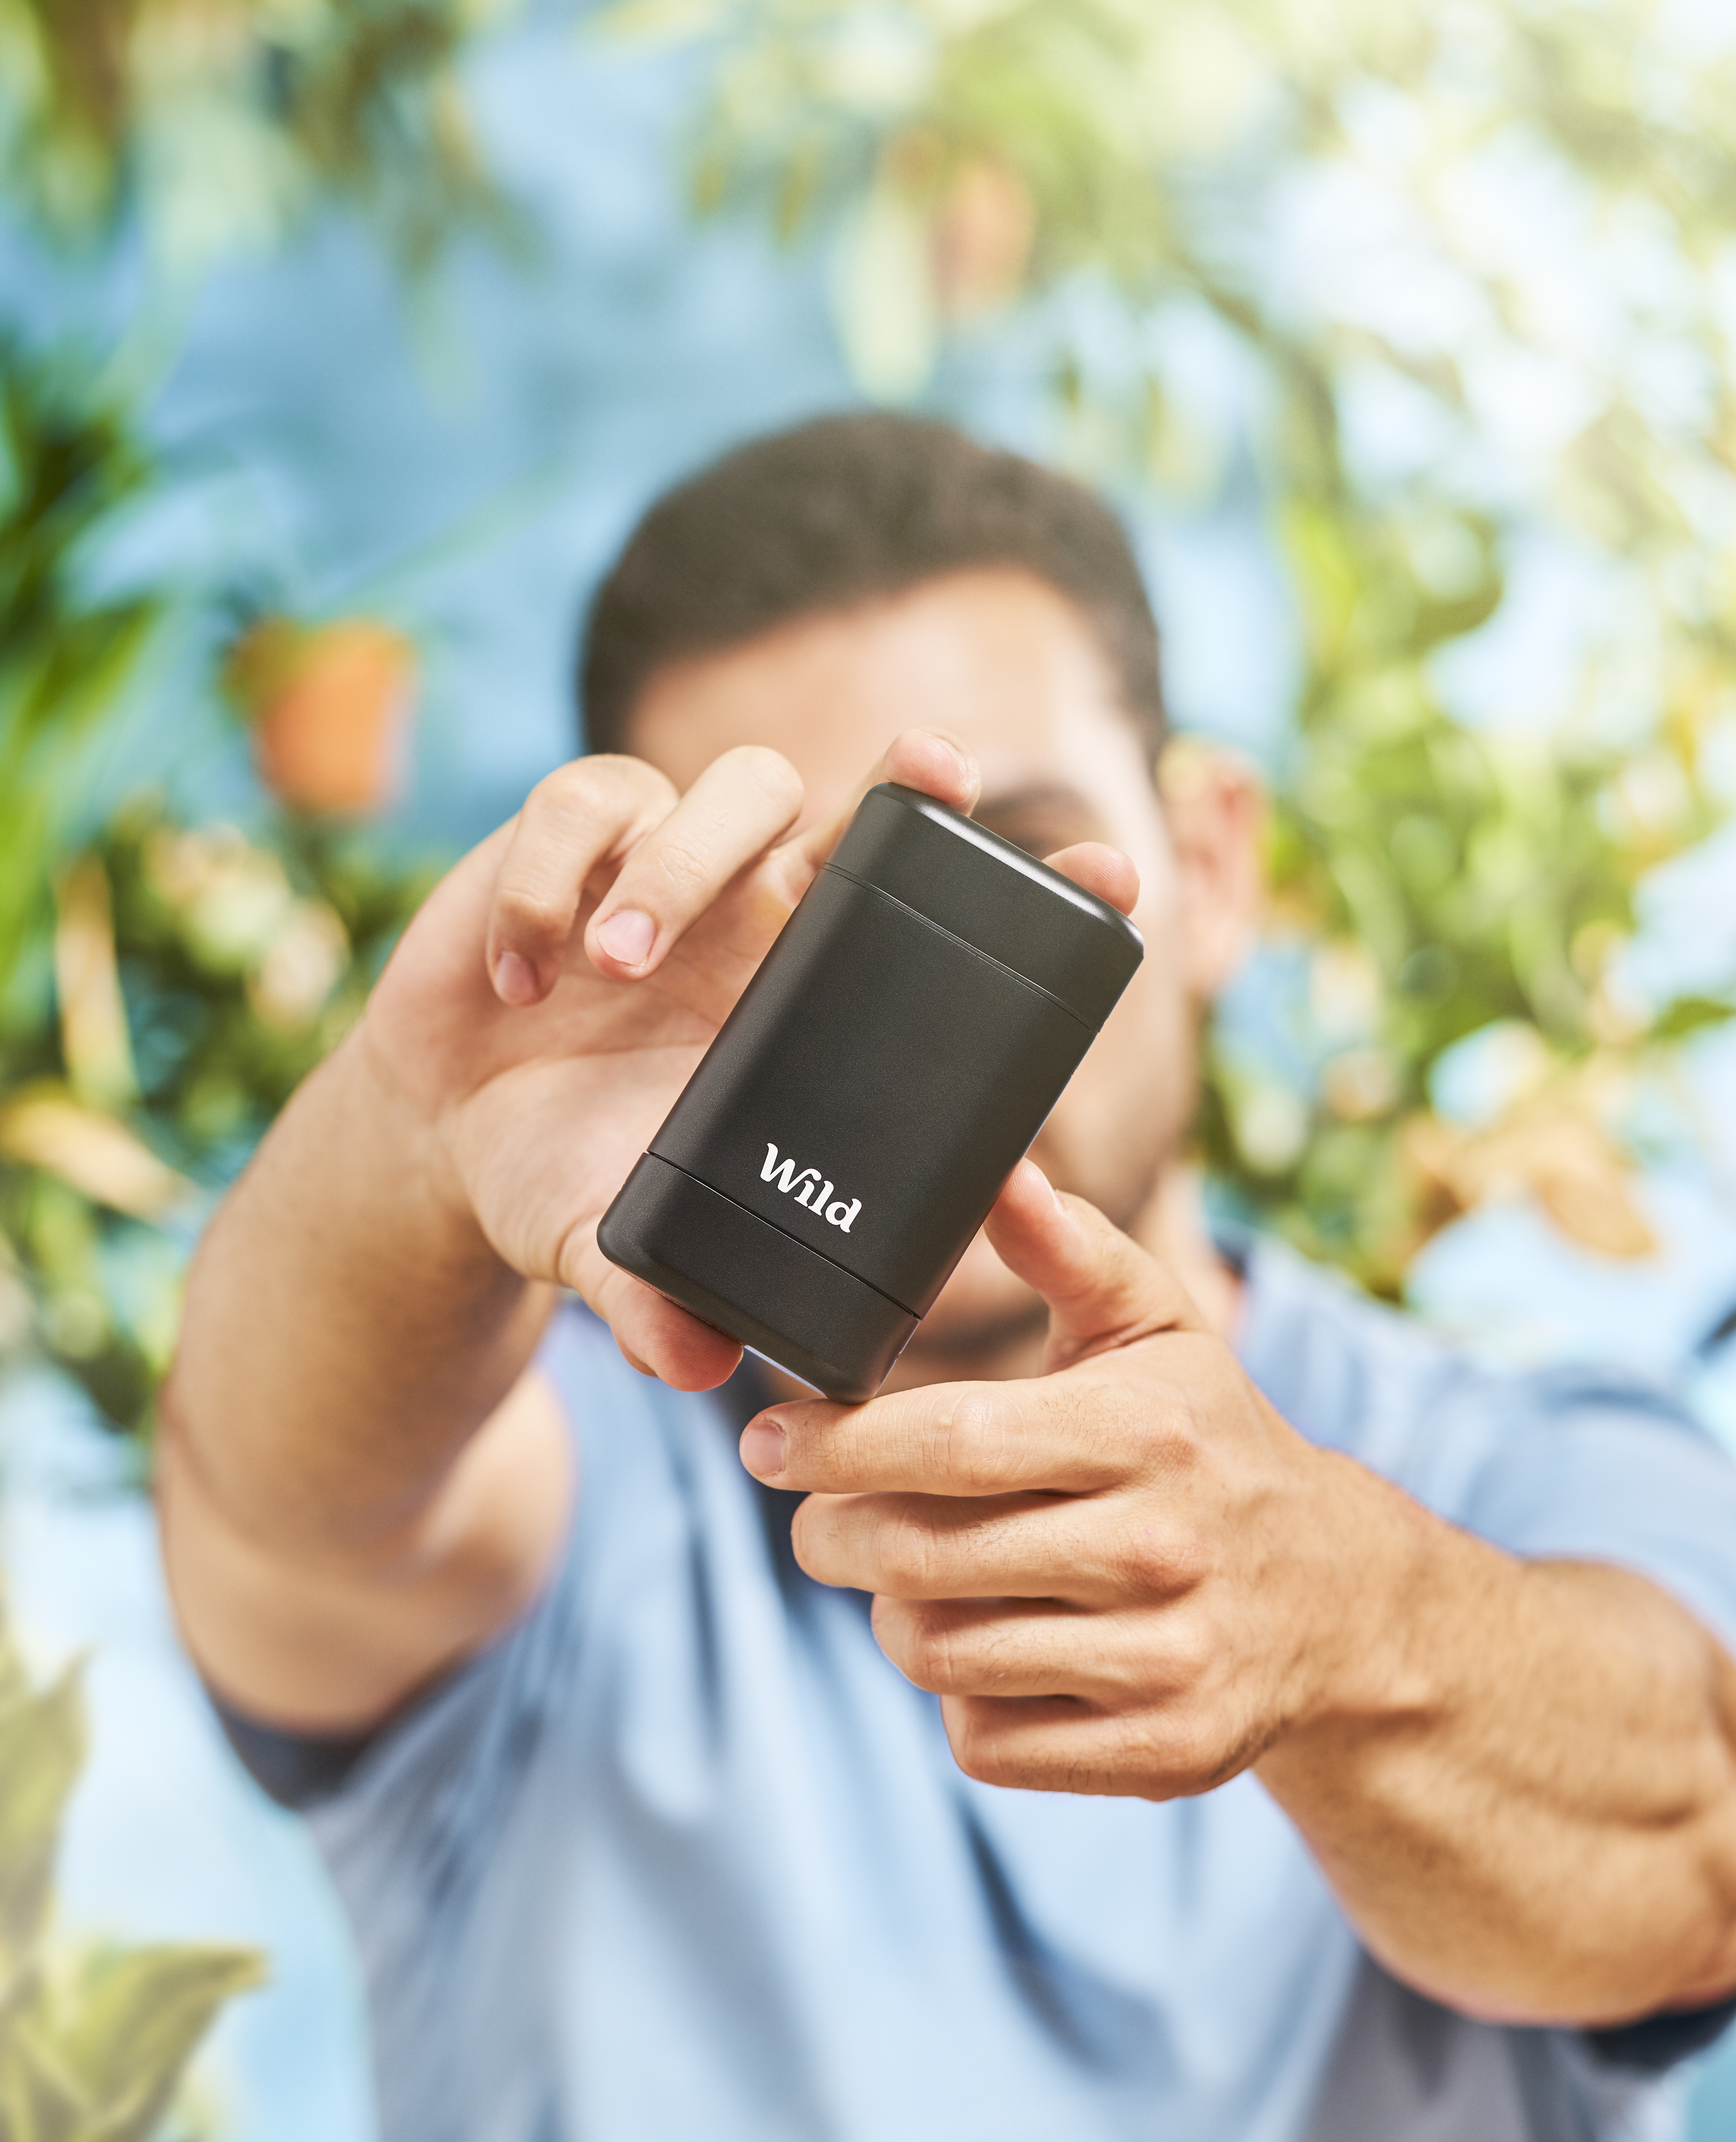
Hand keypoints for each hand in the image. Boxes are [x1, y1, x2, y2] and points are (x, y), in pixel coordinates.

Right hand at [363, 735, 1136, 1392]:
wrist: (445, 1138)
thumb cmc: (565, 1176)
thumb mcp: (613, 1240)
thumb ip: (657, 1297)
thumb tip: (700, 1368)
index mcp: (801, 994)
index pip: (927, 924)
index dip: (1017, 884)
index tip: (1109, 872)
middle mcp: (752, 913)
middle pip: (855, 808)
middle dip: (904, 782)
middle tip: (930, 773)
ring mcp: (661, 863)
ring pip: (726, 788)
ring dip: (677, 867)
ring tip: (617, 967)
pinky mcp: (562, 840)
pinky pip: (578, 806)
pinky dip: (547, 880)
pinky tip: (519, 972)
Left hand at [746, 1163, 1415, 1798]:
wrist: (1342, 1600)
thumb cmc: (1214, 1444)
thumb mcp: (1160, 1330)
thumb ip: (1071, 1248)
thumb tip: (1002, 1173)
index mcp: (1145, 1433)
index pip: (949, 1442)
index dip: (835, 1445)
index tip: (767, 1441)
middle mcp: (1158, 1548)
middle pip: (921, 1556)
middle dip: (834, 1534)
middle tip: (819, 1517)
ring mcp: (1163, 1660)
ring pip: (939, 1653)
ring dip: (894, 1616)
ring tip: (911, 1578)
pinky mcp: (1158, 1752)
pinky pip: (985, 1740)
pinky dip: (959, 1700)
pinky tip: (989, 1648)